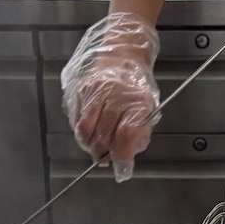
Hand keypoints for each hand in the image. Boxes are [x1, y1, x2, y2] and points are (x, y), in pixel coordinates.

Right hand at [60, 13, 160, 182]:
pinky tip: (89, 132)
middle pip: (103, 135)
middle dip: (103, 153)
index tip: (122, 168)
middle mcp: (114, 95)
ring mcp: (94, 92)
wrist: (122, 54)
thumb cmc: (136, 85)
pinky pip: (76, 119)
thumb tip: (126, 158)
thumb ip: (139, 133)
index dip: (122, 155)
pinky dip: (81, 132)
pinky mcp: (80, 90)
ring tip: (95, 148)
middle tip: (105, 159)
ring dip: (89, 145)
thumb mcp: (148, 108)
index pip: (126, 134)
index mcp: (136, 100)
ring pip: (85, 129)